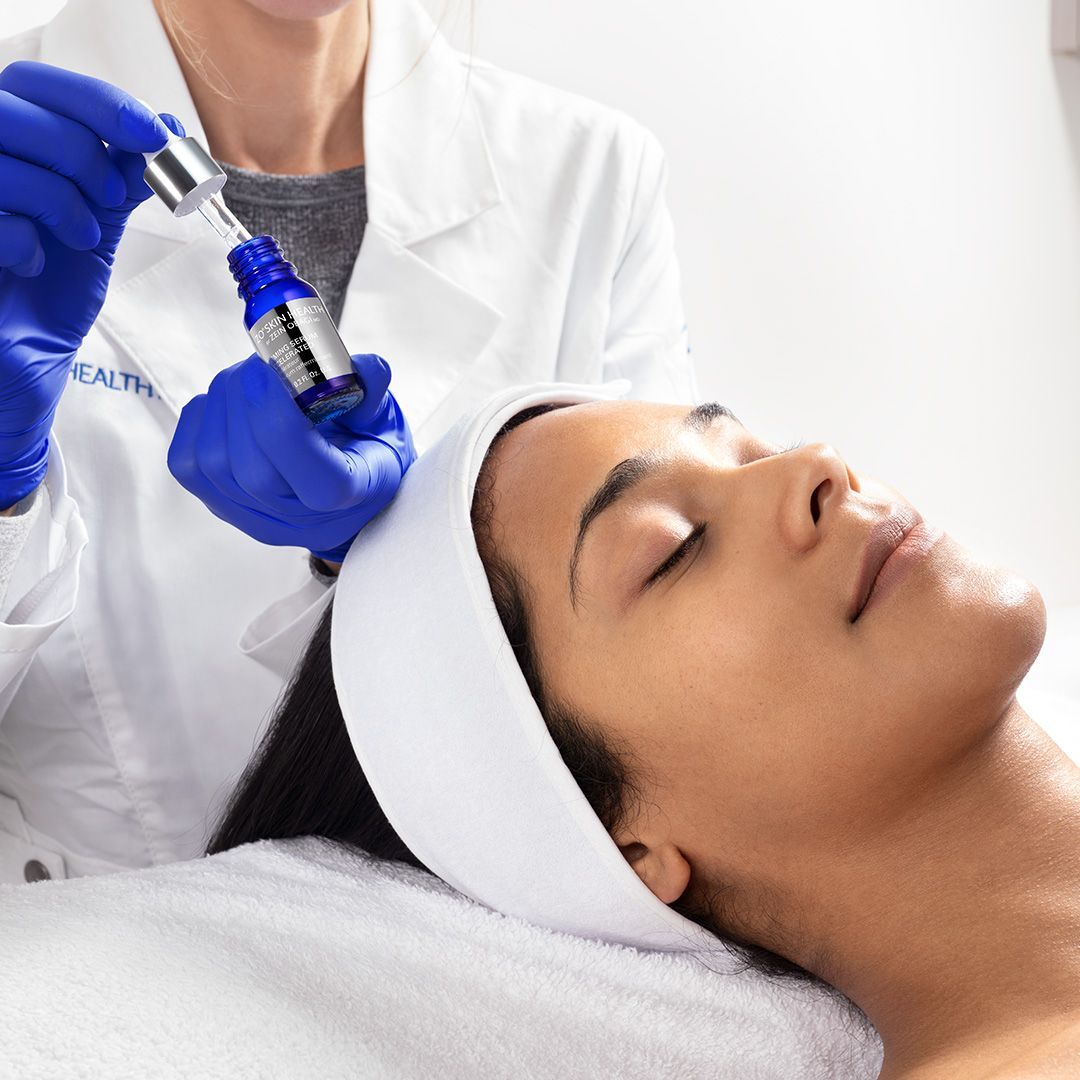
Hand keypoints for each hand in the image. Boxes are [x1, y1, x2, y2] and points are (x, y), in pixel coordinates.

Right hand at [0, 61, 173, 506]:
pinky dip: (24, 242)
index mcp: (6, 138)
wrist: (19, 360)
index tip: (154, 134)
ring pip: (3, 159)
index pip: (39, 82)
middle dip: (82, 154)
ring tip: (75, 239)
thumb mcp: (94, 223)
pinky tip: (30, 265)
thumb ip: (119, 175)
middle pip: (18, 108)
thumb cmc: (50, 290)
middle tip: (108, 199)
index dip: (100, 102)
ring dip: (60, 202)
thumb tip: (166, 130)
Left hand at [167, 353, 416, 561]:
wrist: (349, 494)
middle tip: (262, 363)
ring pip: (211, 461)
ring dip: (222, 403)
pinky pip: (186, 462)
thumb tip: (355, 365)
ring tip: (250, 378)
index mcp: (348, 497)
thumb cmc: (368, 452)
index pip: (312, 479)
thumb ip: (372, 389)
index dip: (279, 423)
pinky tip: (228, 404)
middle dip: (244, 400)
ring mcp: (252, 516)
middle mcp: (296, 518)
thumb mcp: (386, 419)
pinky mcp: (220, 504)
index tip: (268, 369)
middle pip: (248, 468)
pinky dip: (200, 420)